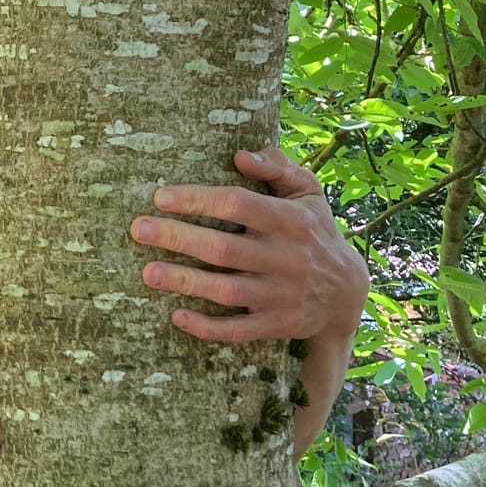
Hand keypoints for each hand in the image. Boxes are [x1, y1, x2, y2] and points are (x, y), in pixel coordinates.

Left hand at [129, 147, 368, 345]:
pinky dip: (208, 328)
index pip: (238, 204)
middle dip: (179, 237)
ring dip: (186, 282)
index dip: (199, 199)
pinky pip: (239, 330)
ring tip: (148, 272)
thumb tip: (240, 155)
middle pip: (225, 248)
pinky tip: (177, 317)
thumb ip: (277, 168)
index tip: (160, 197)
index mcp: (290, 221)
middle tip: (139, 229)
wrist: (347, 293)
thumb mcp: (307, 193)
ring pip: (227, 290)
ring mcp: (281, 295)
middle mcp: (286, 258)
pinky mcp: (277, 325)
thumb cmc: (313, 231)